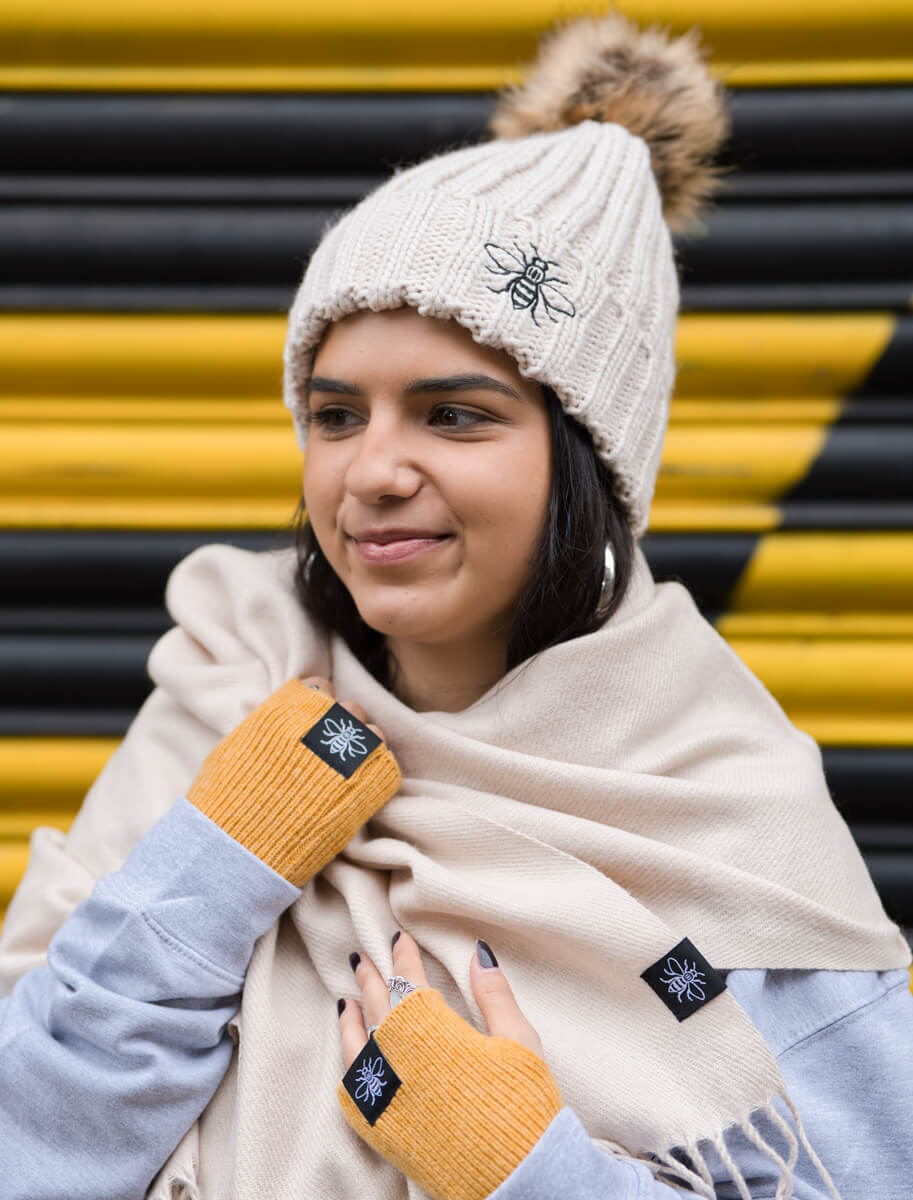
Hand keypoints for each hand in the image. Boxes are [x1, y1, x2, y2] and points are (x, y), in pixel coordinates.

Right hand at [186, 674, 400, 886]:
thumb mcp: (234, 751)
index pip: (320, 687)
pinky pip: (386, 768)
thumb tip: (281, 725)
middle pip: (351, 710)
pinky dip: (376, 776)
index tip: (314, 722)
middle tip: (332, 752)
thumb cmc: (224, 805)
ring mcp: (347, 756)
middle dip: (344, 727)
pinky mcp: (365, 790)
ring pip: (374, 735)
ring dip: (364, 750)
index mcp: (287, 712)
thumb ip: (264, 728)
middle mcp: (322, 727)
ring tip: (348, 772)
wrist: (239, 852)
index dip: (319, 706)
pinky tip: (358, 791)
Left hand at [336, 932, 561, 1199]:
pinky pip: (354, 1091)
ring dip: (352, 1019)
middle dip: (371, 980)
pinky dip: (349, 1066)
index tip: (398, 939)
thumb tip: (478, 952)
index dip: (404, 957)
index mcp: (434, 1031)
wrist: (516, 1175)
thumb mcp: (518, 1041)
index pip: (411, 981)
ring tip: (346, 1002)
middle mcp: (402, 1059)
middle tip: (360, 960)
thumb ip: (494, 994)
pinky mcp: (383, 1130)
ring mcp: (387, 1095)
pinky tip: (352, 1059)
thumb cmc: (523, 1104)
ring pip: (357, 1046)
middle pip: (378, 1007)